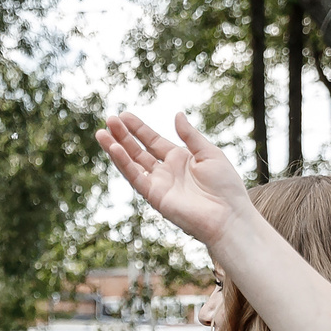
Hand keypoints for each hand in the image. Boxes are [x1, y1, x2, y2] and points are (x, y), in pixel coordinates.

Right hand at [95, 112, 256, 248]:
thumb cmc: (225, 186)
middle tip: (109, 120)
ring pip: (131, 163)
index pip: (153, 140)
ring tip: (102, 133)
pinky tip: (115, 149)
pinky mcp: (155, 196)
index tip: (123, 115)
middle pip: (138, 150)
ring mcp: (158, 184)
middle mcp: (165, 171)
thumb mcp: (210, 153)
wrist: (228, 215)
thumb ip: (190, 136)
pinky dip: (124, 164)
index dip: (138, 128)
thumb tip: (176, 115)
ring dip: (116, 149)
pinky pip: (136, 178)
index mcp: (179, 159)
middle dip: (123, 135)